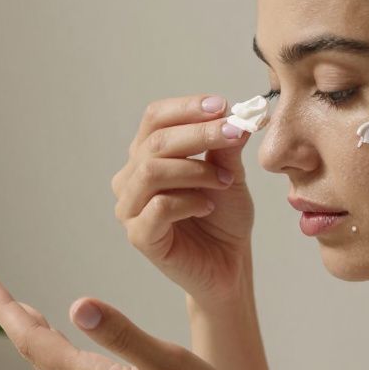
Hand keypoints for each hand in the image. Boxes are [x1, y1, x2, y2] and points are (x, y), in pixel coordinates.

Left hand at [0, 272, 266, 369]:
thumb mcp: (168, 363)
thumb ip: (121, 333)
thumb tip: (77, 306)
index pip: (33, 340)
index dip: (4, 307)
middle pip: (34, 353)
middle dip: (10, 316)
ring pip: (51, 367)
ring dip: (32, 335)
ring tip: (18, 309)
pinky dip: (55, 353)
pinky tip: (62, 345)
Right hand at [110, 94, 257, 305]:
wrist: (228, 263)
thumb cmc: (223, 218)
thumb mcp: (229, 172)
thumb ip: (226, 145)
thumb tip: (238, 112)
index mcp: (145, 157)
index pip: (154, 119)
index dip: (187, 108)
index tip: (222, 106)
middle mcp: (130, 179)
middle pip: (155, 142)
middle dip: (200, 133)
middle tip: (236, 133)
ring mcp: (130, 209)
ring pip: (153, 171)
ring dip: (196, 169)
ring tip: (224, 181)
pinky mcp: (139, 236)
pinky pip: (159, 206)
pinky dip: (189, 201)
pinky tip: (208, 207)